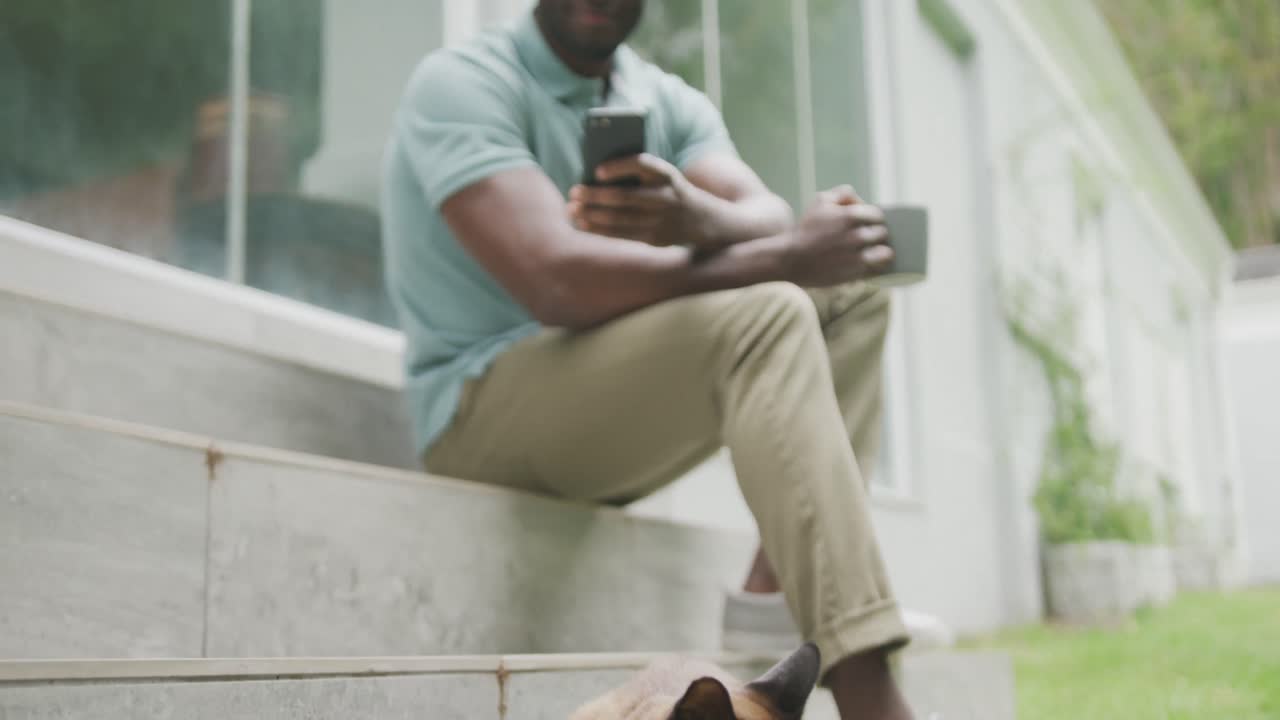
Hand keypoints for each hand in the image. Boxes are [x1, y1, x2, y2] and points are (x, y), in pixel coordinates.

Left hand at [567, 153, 711, 245]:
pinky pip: (623, 234)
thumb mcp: (662, 177)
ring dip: (593, 215)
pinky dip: (600, 230)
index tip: (597, 171)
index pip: (642, 165)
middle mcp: (665, 197)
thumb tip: (594, 178)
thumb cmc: (669, 191)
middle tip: (574, 192)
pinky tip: (583, 224)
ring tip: (572, 209)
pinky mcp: (655, 238)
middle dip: (595, 195)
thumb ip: (636, 174)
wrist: (702, 219)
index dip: (619, 167)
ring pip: (620, 219)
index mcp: (666, 175)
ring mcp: (661, 220)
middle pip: (625, 197)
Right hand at [780, 186, 892, 286]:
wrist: (790, 259)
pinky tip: (867, 264)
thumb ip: (844, 194)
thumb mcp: (820, 201)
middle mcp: (856, 236)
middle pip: (883, 233)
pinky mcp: (854, 273)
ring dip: (882, 252)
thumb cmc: (806, 229)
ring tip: (874, 252)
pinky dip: (876, 267)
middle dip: (877, 234)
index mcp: (850, 216)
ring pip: (886, 253)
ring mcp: (857, 256)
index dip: (873, 219)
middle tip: (868, 238)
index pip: (878, 215)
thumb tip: (861, 202)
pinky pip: (877, 270)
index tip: (866, 223)